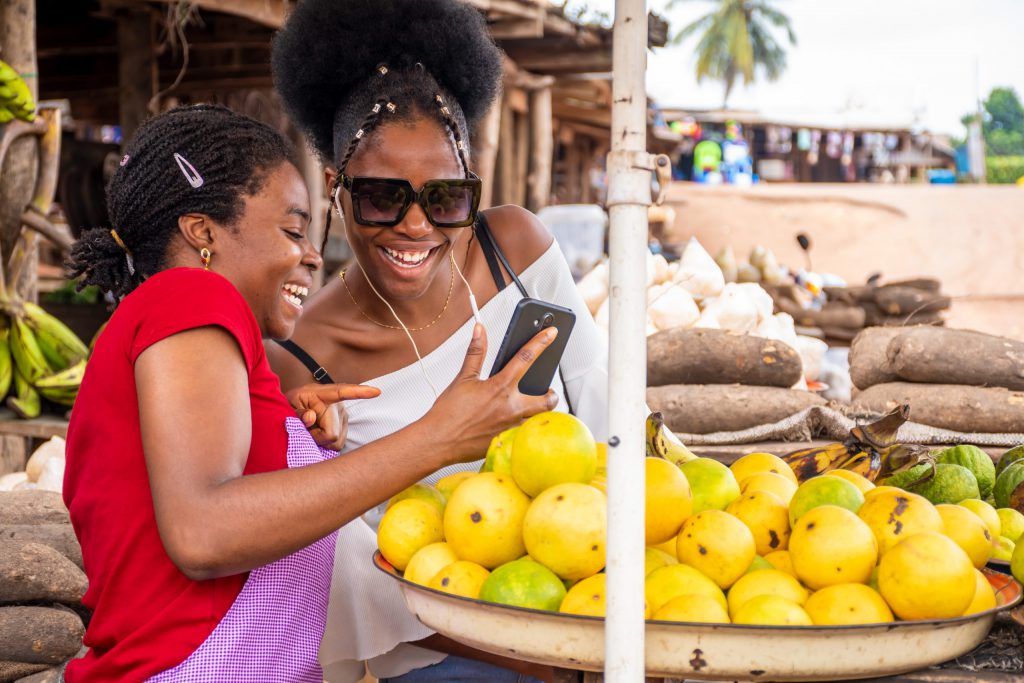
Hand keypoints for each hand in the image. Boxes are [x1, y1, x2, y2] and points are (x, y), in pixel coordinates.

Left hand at [286, 383, 380, 450]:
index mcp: (324, 394)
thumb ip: (298, 413)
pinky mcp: (344, 426)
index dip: (360, 392)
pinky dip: (326, 443)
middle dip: (316, 438)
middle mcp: (338, 405)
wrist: (297, 406)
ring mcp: (343, 416)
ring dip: (321, 441)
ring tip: (312, 430)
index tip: (376, 392)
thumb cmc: (293, 403)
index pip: (343, 392)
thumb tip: (310, 418)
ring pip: (336, 442)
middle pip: (331, 434)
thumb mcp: (289, 404)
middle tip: (305, 430)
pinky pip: (337, 443)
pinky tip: (319, 433)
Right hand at [424, 323, 558, 462]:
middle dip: (551, 394)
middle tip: (547, 391)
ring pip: (539, 420)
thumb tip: (479, 330)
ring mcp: (511, 427)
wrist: (438, 441)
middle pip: (547, 400)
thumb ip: (476, 353)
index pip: (526, 358)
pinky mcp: (507, 442)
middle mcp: (510, 408)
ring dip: (540, 413)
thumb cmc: (448, 413)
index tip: (552, 333)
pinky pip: (526, 436)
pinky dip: (526, 429)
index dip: (541, 342)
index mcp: (500, 387)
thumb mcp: (463, 378)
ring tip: (534, 408)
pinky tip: (517, 425)